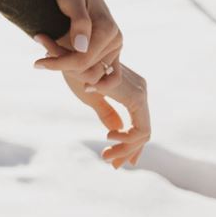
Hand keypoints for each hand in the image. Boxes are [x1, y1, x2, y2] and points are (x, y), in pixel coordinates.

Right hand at [33, 33, 149, 168]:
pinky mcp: (137, 99)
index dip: (128, 146)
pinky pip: (141, 130)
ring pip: (144, 135)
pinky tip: (107, 138)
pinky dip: (128, 141)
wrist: (71, 54)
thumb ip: (107, 115)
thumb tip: (116, 131)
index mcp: (132, 90)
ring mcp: (141, 93)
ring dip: (126, 149)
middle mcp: (141, 90)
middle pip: (143, 132)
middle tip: (109, 163)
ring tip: (106, 155)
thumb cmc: (77, 71)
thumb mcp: (92, 98)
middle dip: (127, 151)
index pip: (139, 126)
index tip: (109, 156)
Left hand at [35, 0, 122, 89]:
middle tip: (41, 50)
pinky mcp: (110, 50)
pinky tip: (78, 82)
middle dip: (62, 65)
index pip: (82, 61)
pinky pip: (108, 76)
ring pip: (92, 75)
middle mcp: (115, 41)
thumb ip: (79, 22)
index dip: (58, 64)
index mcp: (108, 30)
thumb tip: (82, 48)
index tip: (37, 62)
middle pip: (86, 71)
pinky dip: (93, 81)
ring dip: (69, 69)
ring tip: (48, 51)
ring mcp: (114, 47)